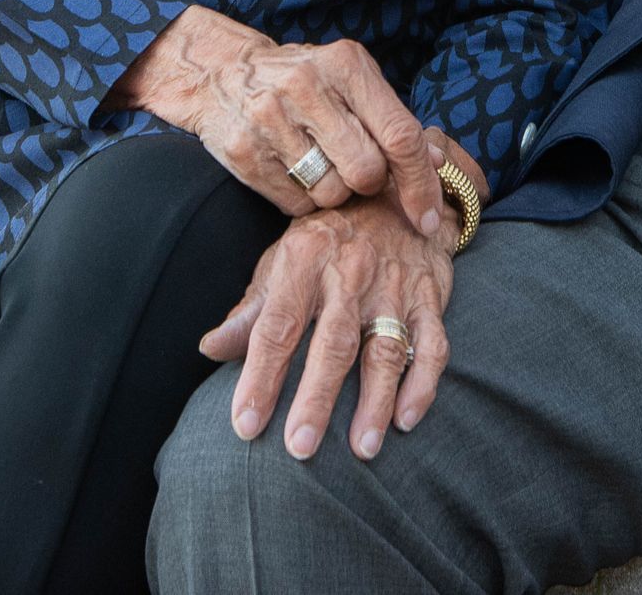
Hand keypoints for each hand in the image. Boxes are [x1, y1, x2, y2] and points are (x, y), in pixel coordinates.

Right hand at [105, 4, 443, 229]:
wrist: (223, 74)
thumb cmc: (306, 81)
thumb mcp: (351, 81)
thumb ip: (392, 118)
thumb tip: (435, 162)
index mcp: (346, 64)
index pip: (398, 134)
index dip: (419, 182)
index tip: (427, 217)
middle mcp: (308, 86)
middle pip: (366, 172)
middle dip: (369, 184)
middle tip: (354, 168)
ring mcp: (272, 118)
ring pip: (331, 193)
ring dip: (334, 193)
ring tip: (318, 163)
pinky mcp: (244, 151)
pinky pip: (295, 205)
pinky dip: (303, 201)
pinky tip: (292, 170)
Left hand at [200, 189, 458, 461]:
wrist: (395, 192)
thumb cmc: (327, 239)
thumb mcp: (283, 260)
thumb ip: (251, 310)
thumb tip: (209, 350)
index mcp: (306, 259)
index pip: (278, 325)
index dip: (260, 376)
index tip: (244, 426)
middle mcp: (351, 271)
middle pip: (334, 341)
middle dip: (317, 396)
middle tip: (299, 448)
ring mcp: (395, 285)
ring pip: (387, 347)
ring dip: (376, 401)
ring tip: (362, 450)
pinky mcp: (430, 295)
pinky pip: (433, 343)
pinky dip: (423, 382)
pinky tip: (407, 418)